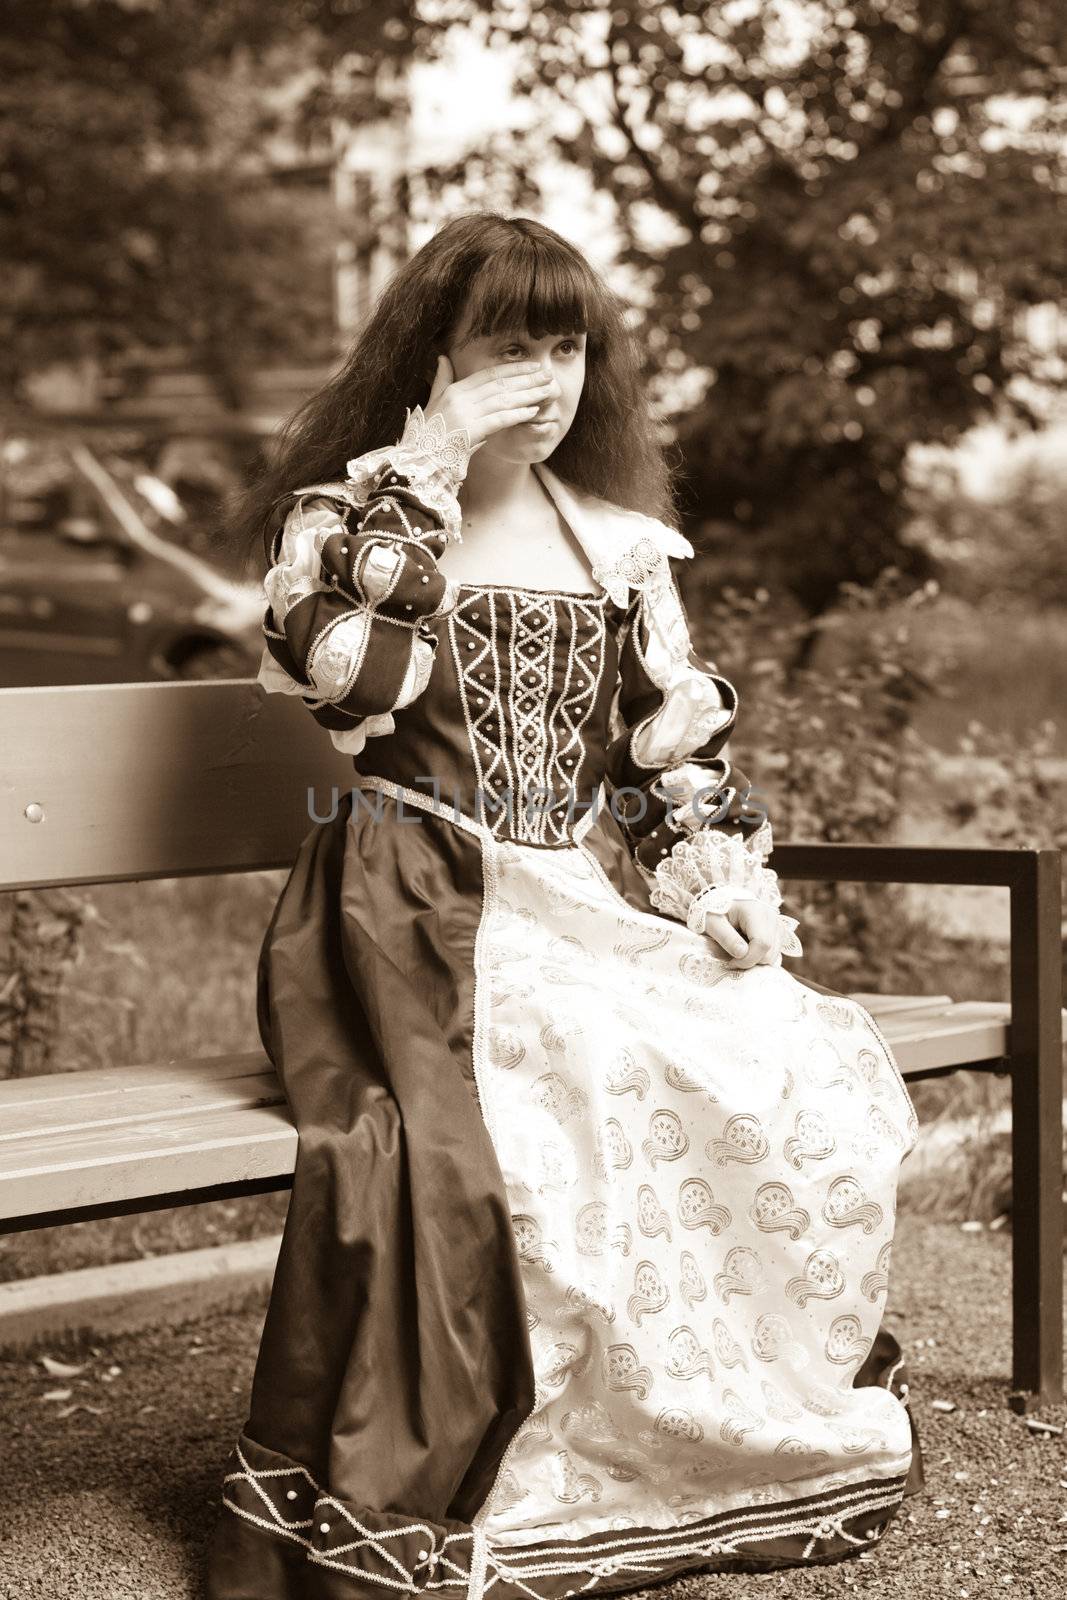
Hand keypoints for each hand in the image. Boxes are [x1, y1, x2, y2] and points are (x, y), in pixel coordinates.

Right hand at [425, 354, 558, 448]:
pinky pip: (499, 420)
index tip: (533, 367)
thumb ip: (441, 380)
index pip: (489, 374)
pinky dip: (517, 415)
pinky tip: (533, 411)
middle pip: (500, 384)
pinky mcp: (470, 431)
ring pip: (503, 400)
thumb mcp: (433, 403)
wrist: (419, 460)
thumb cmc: (428, 434)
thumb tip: (442, 358)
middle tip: (548, 376)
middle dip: (527, 379)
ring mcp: (465, 414)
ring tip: (547, 391)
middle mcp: (460, 398)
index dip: (513, 369)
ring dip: (528, 395)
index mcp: (454, 390)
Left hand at [703, 900, 781, 968]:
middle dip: (750, 961)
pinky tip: (747, 948)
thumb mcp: (713, 924)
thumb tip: (742, 953)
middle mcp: (772, 917)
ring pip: (773, 956)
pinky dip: (760, 957)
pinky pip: (773, 954)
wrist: (724, 905)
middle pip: (769, 953)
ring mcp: (777, 925)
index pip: (762, 943)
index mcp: (756, 911)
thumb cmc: (716, 913)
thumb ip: (726, 938)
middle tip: (733, 957)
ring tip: (739, 950)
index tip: (731, 962)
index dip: (747, 959)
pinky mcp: (778, 933)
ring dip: (755, 960)